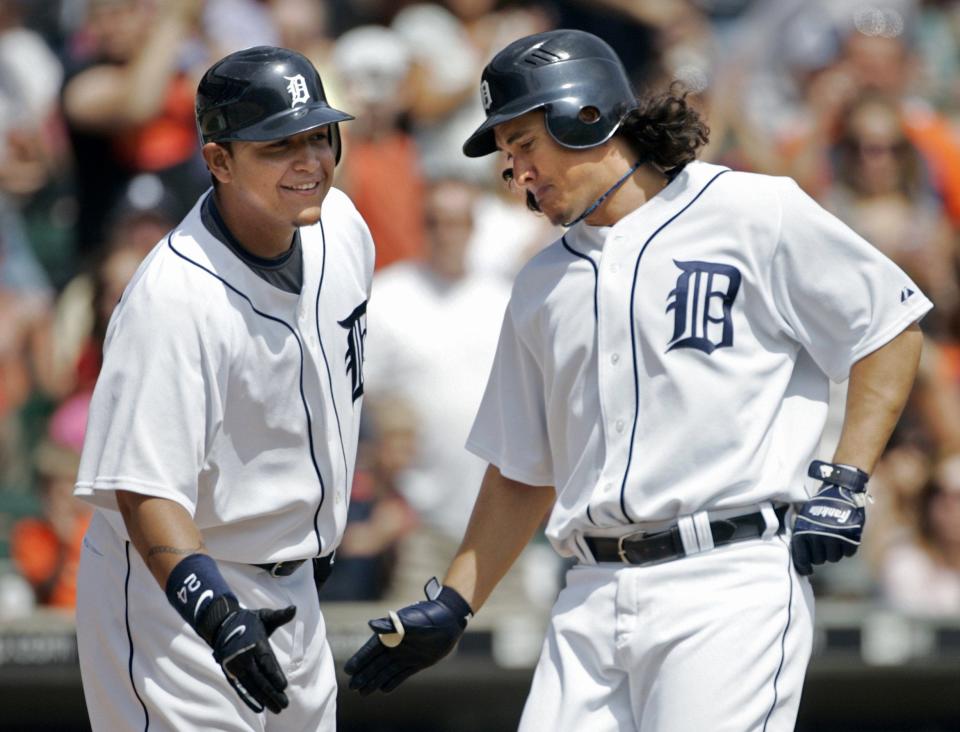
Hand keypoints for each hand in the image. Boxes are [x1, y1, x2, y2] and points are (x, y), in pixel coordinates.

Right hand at [199, 596, 295, 713]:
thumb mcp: (264, 615)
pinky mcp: (230, 673)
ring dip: (263, 699)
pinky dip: (249, 699)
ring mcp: (236, 666)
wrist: (222, 625)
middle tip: (284, 704)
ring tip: (277, 708)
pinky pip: (240, 688)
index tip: (283, 686)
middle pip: (259, 678)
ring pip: (251, 686)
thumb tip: (294, 609)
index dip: (274, 675)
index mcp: (255, 643)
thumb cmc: (249, 621)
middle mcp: (244, 656)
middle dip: (272, 693)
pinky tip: (259, 708)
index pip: (266, 662)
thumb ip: (279, 616)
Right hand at [344, 579, 471, 694]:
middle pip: (375, 663)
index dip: (360, 659)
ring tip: (362, 692)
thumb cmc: (429, 616)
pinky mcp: (417, 662)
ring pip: (386, 671)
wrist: (449, 619)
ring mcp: (406, 655)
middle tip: (351, 686)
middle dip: (363, 674)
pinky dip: (392, 682)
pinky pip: (402, 674)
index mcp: (391, 634)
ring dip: (374, 681)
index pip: (371, 650)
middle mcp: (396, 646)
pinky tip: (383, 689)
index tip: (348, 670)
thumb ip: (392, 625)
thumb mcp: (411, 620)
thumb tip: (371, 625)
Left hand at [792, 460, 868, 575]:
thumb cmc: (819, 505)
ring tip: (834, 540)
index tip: (807, 570)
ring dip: (833, 551)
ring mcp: (835, 539)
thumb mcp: (804, 517)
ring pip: (833, 558)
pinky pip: (848, 553)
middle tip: (823, 545)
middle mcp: (818, 538)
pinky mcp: (851, 538)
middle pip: (819, 560)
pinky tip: (845, 538)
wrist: (840, 490)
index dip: (804, 566)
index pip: (802, 557)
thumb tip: (800, 555)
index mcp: (804, 532)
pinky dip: (847, 548)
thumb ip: (802, 535)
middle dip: (820, 555)